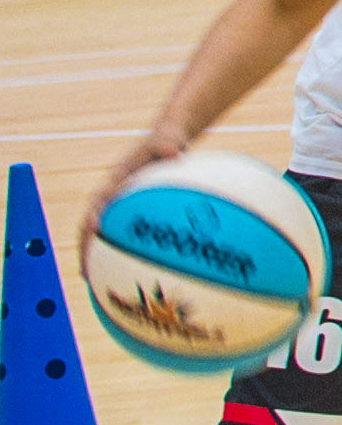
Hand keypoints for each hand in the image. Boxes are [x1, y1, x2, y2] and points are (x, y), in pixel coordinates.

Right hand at [78, 131, 183, 267]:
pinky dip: (124, 257)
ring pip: (105, 237)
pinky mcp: (133, 217)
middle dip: (86, 249)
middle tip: (85, 273)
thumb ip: (167, 143)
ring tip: (98, 285)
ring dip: (98, 259)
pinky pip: (125, 239)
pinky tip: (135, 278)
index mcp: (116, 180)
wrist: (169, 141)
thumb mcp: (168, 139)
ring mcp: (121, 209)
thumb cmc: (168, 141)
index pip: (98, 201)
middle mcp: (113, 197)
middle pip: (91, 226)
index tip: (94, 230)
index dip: (92, 216)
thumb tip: (173, 150)